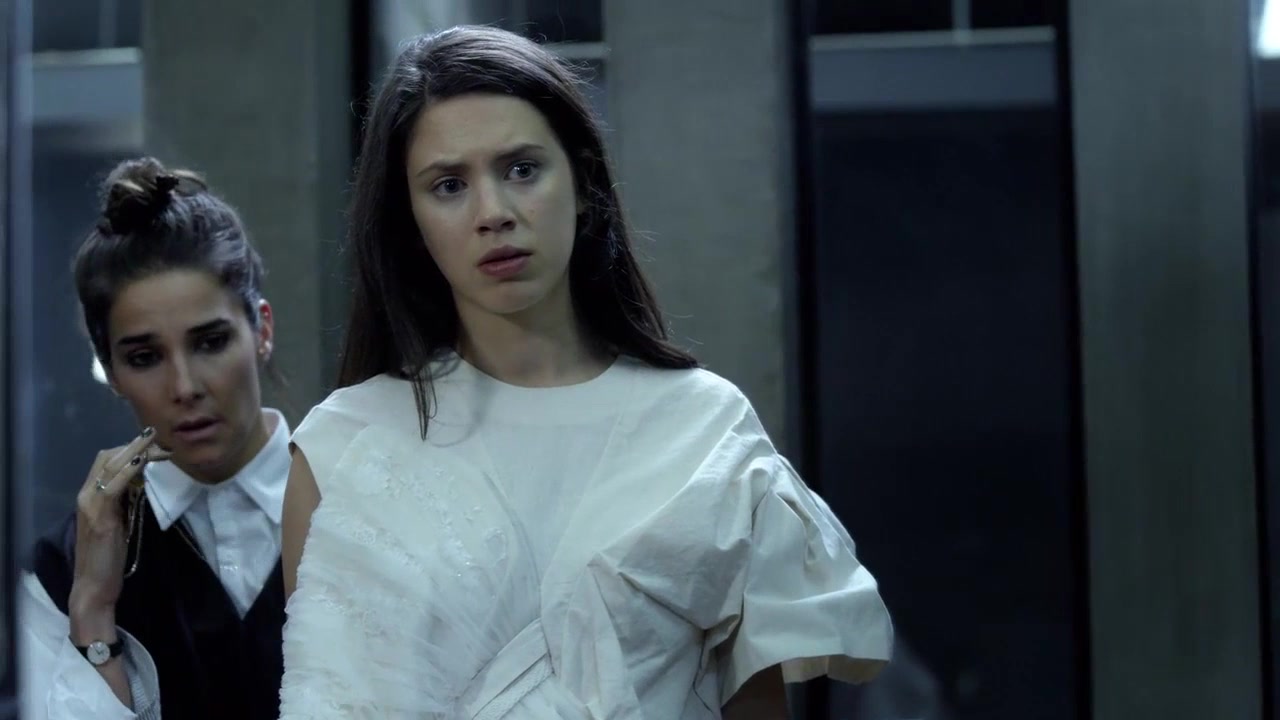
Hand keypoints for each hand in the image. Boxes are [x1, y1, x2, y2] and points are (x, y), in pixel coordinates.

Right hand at [68, 428, 169, 623]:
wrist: (93, 586)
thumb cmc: (108, 557)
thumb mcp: (119, 521)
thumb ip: (125, 501)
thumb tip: (142, 483)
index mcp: (90, 496)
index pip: (107, 460)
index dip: (130, 448)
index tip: (155, 443)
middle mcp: (86, 495)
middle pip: (108, 457)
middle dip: (135, 445)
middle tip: (162, 441)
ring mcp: (90, 504)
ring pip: (109, 466)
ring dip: (135, 452)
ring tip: (158, 444)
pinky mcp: (99, 516)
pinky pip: (112, 485)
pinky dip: (127, 470)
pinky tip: (142, 462)